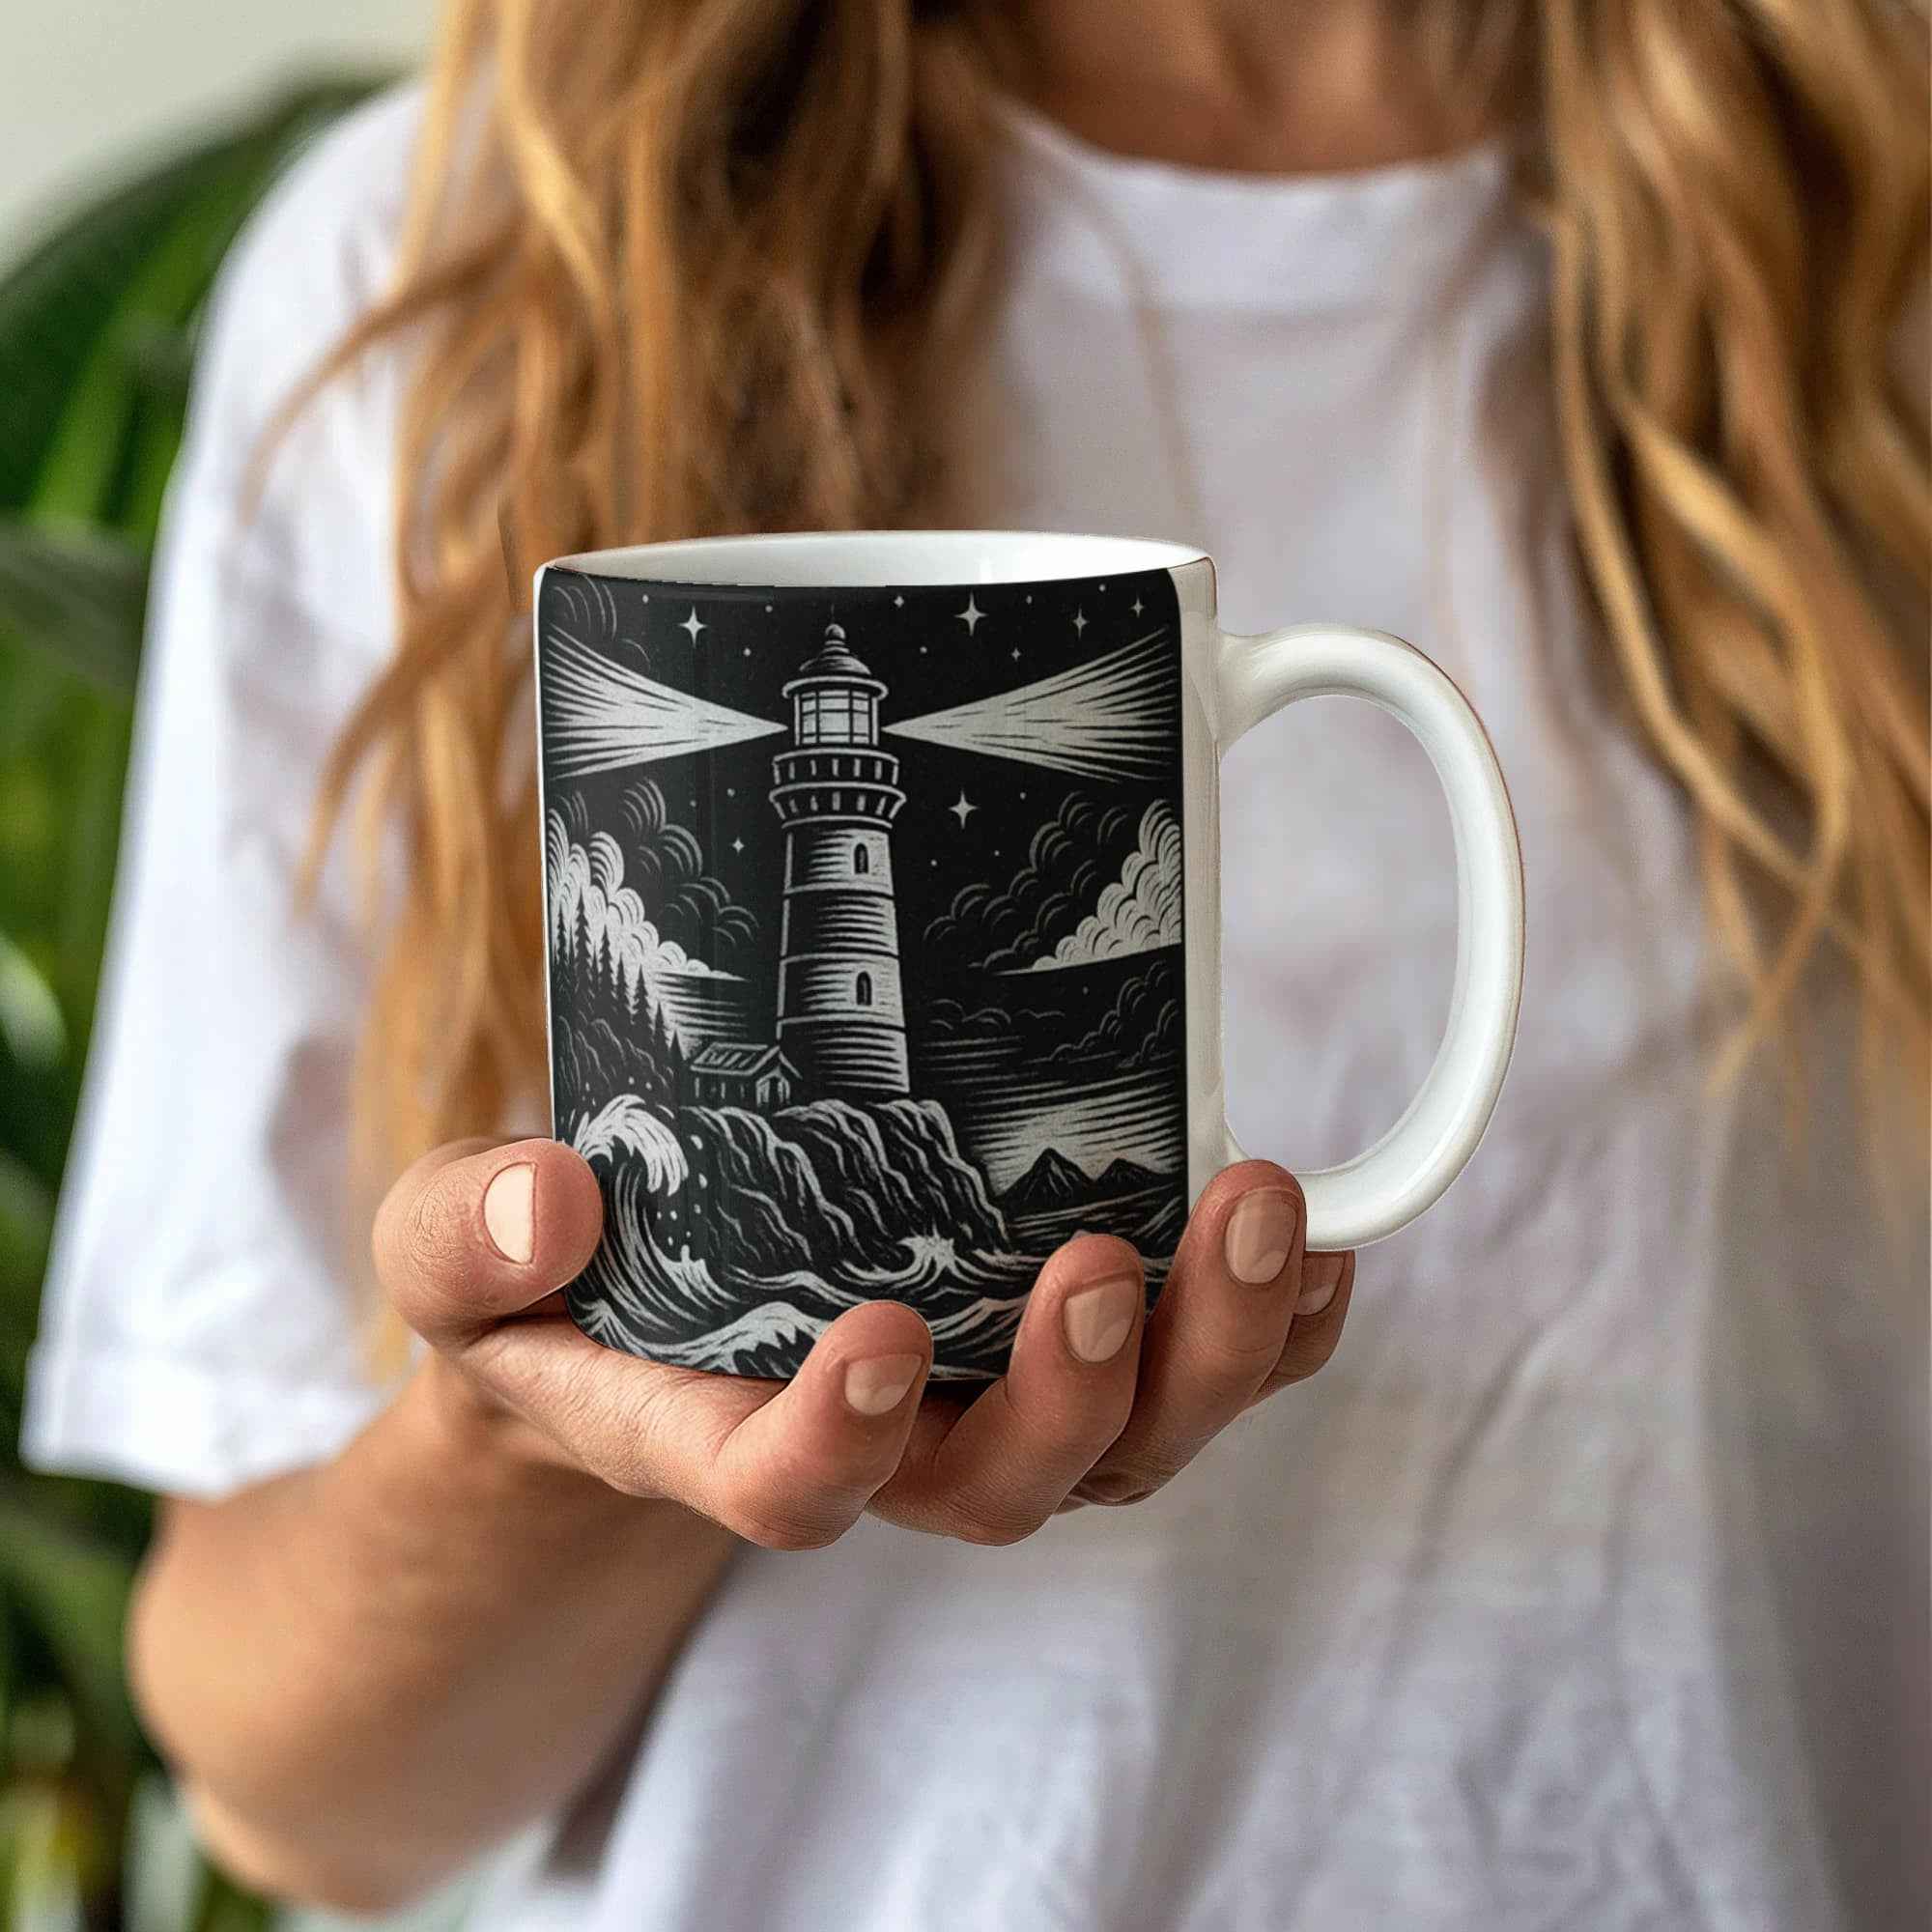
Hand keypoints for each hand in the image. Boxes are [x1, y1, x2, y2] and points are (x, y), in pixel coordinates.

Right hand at [376, 1139, 1352, 1547]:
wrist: (631, 1319)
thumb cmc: (548, 1294)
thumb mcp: (458, 1255)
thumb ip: (464, 1234)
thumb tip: (546, 1195)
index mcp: (710, 1434)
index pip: (781, 1492)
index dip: (837, 1447)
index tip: (880, 1335)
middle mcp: (871, 1450)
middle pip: (1005, 1487)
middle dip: (1075, 1391)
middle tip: (1104, 1258)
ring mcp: (977, 1412)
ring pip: (1123, 1445)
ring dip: (1207, 1349)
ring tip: (1259, 1214)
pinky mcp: (1049, 1356)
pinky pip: (1186, 1383)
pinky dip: (1269, 1337)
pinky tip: (1319, 1255)